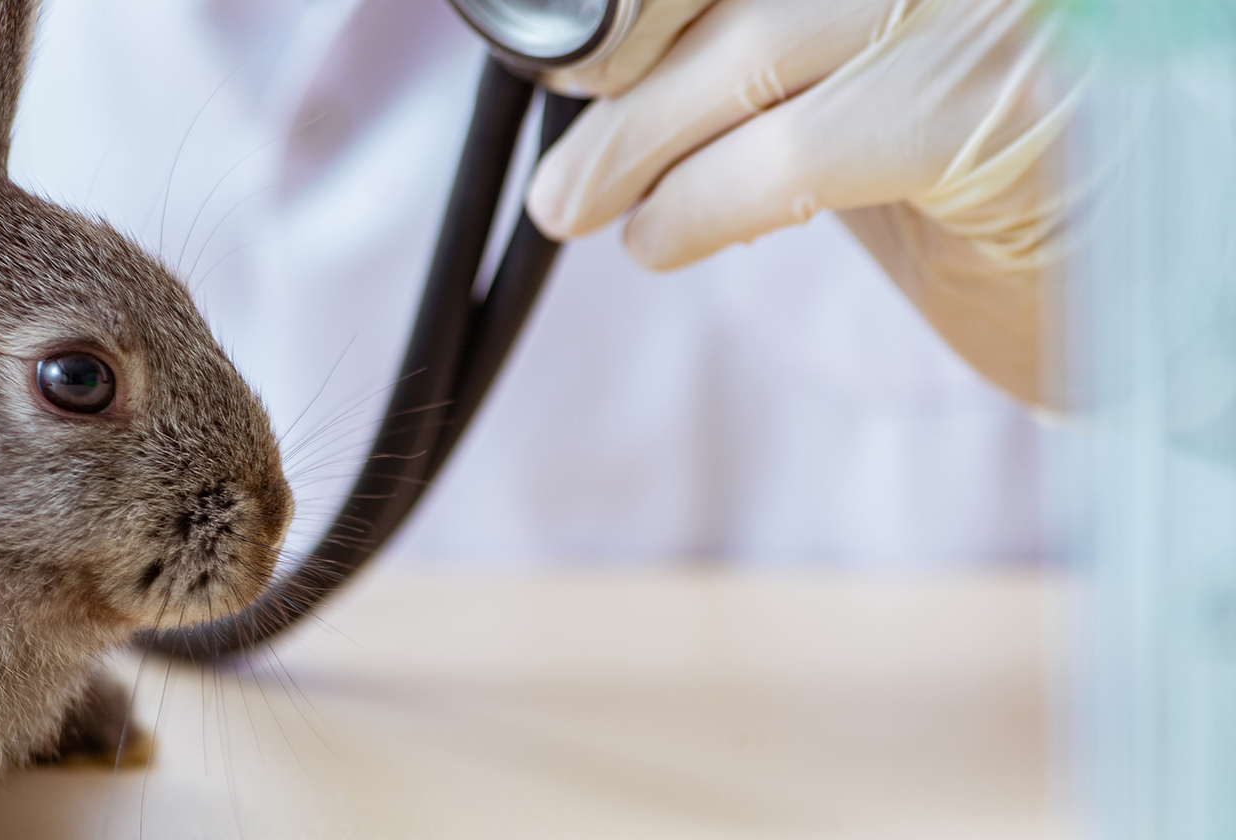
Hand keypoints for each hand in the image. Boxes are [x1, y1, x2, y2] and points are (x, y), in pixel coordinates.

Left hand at [526, 0, 1080, 405]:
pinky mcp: (996, 101)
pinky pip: (797, 153)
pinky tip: (656, 241)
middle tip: (561, 171)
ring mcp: (986, 8)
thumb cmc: (1004, 184)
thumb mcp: (873, 95)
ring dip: (635, 147)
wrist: (1159, 287)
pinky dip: (700, 203)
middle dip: (621, 82)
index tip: (570, 70)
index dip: (643, 10)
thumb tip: (613, 78)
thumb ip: (771, 65)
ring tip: (581, 207)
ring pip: (750, 58)